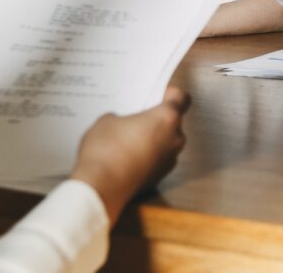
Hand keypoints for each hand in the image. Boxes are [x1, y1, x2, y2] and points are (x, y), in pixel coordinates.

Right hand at [70, 87, 190, 223]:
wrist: (101, 187)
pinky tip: (127, 156)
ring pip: (166, 141)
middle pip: (173, 121)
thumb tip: (121, 122)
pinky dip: (148, 156)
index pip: (181, 98)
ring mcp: (169, 159)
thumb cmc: (106, 151)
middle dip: (157, 119)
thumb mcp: (106, 121)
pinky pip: (158, 159)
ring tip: (128, 139)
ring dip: (153, 139)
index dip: (171, 94)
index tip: (160, 95)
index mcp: (166, 118)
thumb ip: (121, 116)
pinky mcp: (160, 176)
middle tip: (137, 118)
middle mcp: (175, 138)